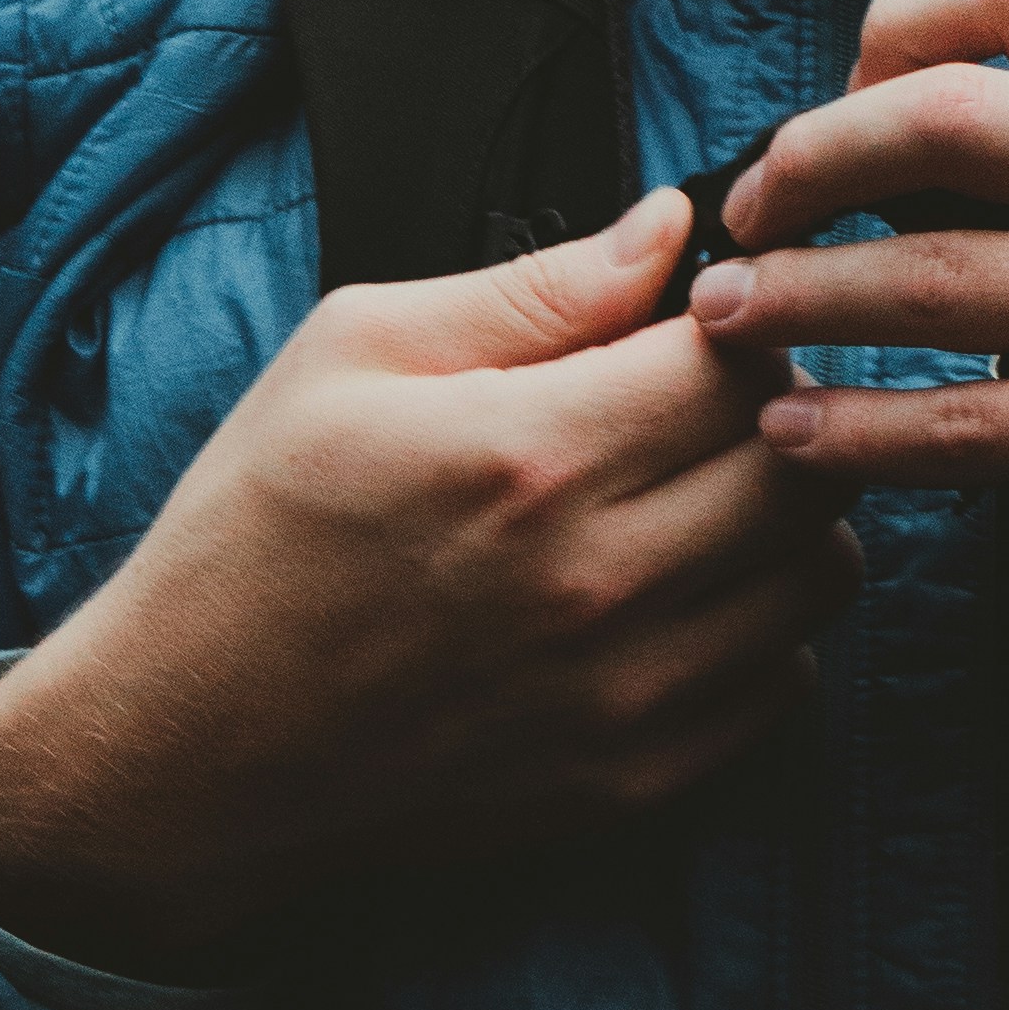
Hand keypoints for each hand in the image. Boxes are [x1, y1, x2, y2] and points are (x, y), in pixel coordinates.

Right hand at [0, 190, 859, 967]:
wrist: (188, 748)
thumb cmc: (256, 532)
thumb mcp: (353, 353)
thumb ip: (534, 288)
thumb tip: (666, 228)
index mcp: (528, 453)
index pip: (738, 359)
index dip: (737, 320)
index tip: (695, 321)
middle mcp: (595, 580)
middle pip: (805, 461)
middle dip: (777, 408)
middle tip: (708, 401)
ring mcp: (622, 695)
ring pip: (820, 574)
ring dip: (787, 515)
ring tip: (703, 492)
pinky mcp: (628, 781)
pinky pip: (784, 682)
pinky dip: (762, 624)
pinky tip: (682, 591)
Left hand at [690, 0, 1008, 638]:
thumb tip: (948, 122)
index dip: (899, 21)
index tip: (840, 94)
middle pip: (948, 119)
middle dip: (809, 159)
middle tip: (744, 208)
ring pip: (934, 279)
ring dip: (799, 300)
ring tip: (726, 321)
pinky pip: (973, 426)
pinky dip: (864, 431)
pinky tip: (801, 437)